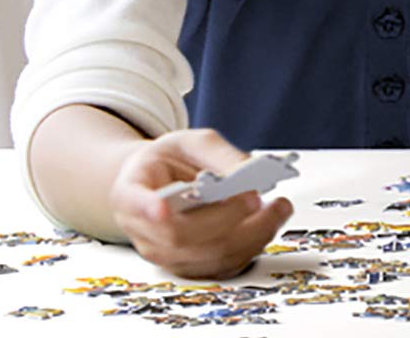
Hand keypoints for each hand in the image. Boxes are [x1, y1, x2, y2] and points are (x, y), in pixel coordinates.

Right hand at [108, 129, 293, 278]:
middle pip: (181, 235)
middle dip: (226, 216)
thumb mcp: (190, 142)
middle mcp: (143, 230)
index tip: (161, 207)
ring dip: (251, 234)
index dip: (147, 208)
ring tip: (278, 207)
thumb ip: (218, 153)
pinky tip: (269, 222)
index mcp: (130, 192)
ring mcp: (166, 254)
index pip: (134, 204)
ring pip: (209, 256)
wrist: (161, 183)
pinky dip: (254, 245)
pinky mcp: (191, 267)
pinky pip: (225, 266)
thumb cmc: (171, 162)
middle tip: (256, 196)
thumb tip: (249, 170)